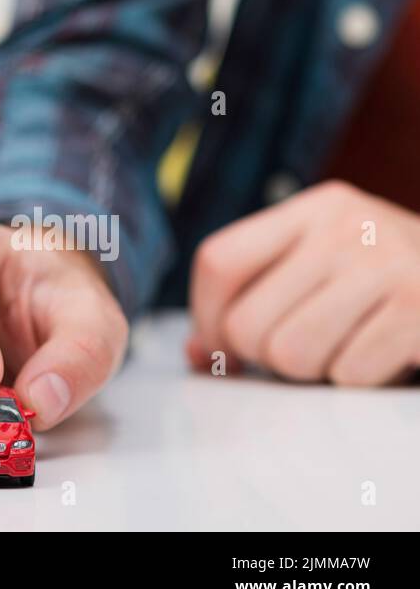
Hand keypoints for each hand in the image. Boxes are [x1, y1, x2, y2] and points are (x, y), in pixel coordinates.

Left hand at [187, 180, 419, 383]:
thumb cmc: (391, 287)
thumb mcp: (326, 266)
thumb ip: (257, 295)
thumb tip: (198, 353)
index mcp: (312, 208)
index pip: (219, 260)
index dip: (207, 317)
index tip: (221, 349)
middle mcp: (346, 225)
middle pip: (248, 322)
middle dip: (265, 357)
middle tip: (303, 351)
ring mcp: (387, 264)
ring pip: (291, 354)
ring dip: (313, 372)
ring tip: (344, 349)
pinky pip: (348, 374)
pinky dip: (360, 380)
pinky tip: (384, 356)